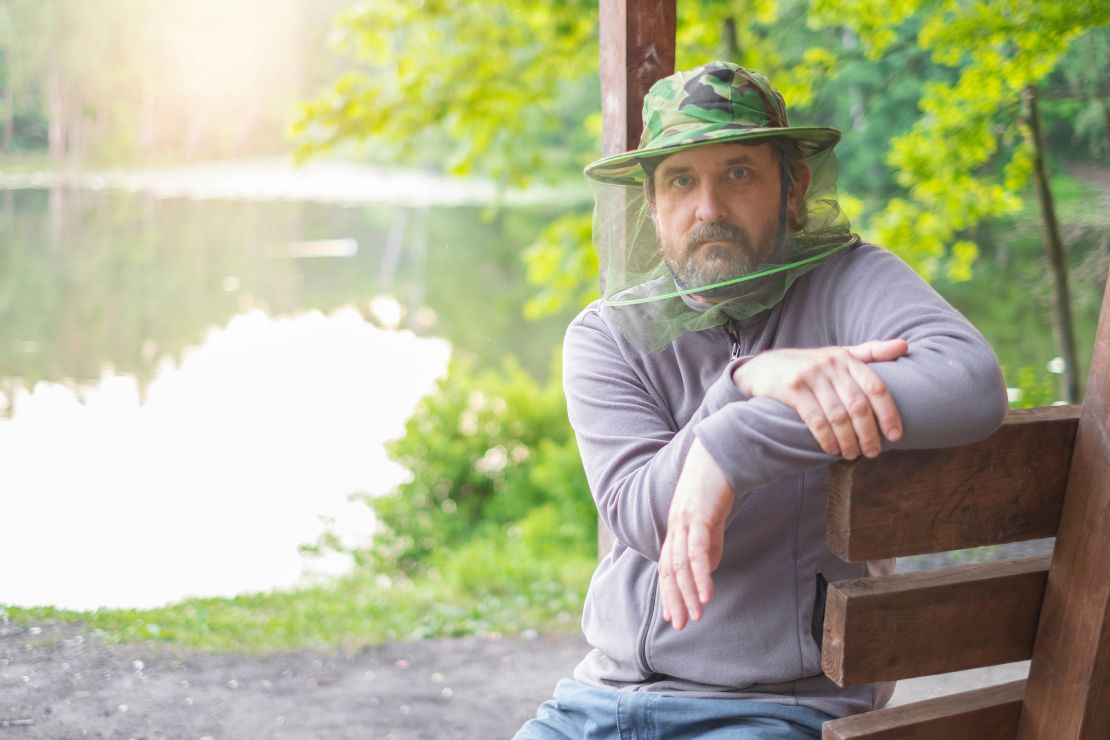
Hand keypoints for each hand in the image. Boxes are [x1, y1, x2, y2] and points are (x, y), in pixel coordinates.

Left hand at [659, 437, 732, 630]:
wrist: (722, 453)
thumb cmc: (718, 484)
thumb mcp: (712, 519)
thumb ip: (709, 543)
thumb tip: (709, 568)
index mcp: (676, 528)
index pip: (668, 566)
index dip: (669, 591)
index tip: (673, 615)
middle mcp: (675, 526)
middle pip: (669, 570)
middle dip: (674, 599)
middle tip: (680, 625)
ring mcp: (685, 521)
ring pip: (681, 565)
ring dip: (688, 594)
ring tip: (696, 616)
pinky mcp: (699, 516)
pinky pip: (697, 551)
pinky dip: (701, 575)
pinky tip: (706, 594)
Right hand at [732, 340, 907, 458]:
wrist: (762, 367)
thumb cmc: (808, 365)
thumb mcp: (839, 354)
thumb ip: (871, 352)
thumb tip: (905, 345)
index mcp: (847, 358)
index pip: (876, 387)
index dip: (889, 414)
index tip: (895, 436)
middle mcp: (831, 364)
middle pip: (859, 405)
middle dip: (868, 434)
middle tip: (873, 453)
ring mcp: (810, 375)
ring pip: (838, 416)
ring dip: (848, 441)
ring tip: (853, 454)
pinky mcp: (792, 388)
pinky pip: (815, 420)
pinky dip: (826, 439)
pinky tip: (831, 450)